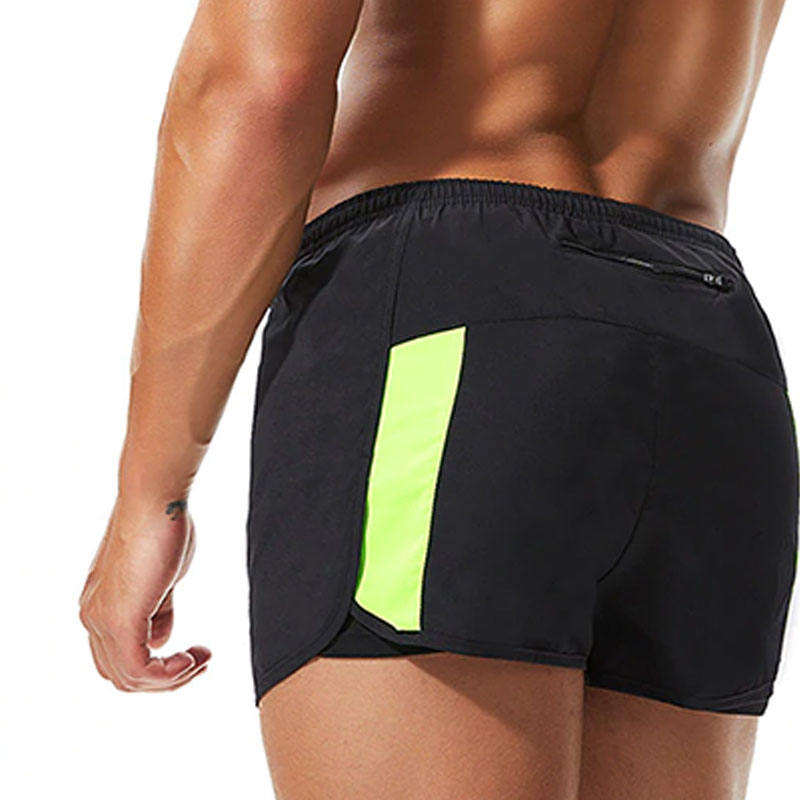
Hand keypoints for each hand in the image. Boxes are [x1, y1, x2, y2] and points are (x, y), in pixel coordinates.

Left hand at [79, 498, 210, 691]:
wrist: (155, 500)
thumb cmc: (162, 525)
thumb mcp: (162, 577)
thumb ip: (159, 609)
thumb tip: (161, 638)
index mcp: (100, 605)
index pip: (119, 658)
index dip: (157, 666)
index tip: (193, 654)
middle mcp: (93, 616)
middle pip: (122, 675)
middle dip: (166, 679)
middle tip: (201, 662)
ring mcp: (103, 620)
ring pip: (130, 678)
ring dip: (172, 678)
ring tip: (201, 660)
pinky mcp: (120, 619)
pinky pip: (140, 669)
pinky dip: (169, 674)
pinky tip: (192, 659)